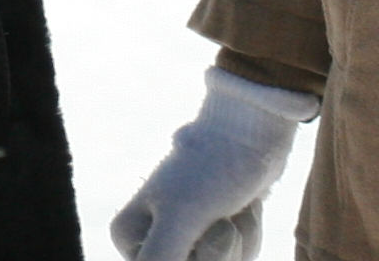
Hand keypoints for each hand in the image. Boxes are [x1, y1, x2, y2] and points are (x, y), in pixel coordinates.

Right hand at [111, 68, 317, 260]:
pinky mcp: (215, 232)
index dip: (194, 260)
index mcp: (129, 236)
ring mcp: (187, 236)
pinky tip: (245, 208)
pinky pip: (237, 257)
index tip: (197, 227)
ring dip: (240, 242)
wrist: (249, 130)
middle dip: (220, 253)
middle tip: (223, 217)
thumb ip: (159, 260)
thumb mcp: (180, 219)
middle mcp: (153, 239)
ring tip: (233, 207)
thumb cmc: (210, 168)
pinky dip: (249, 236)